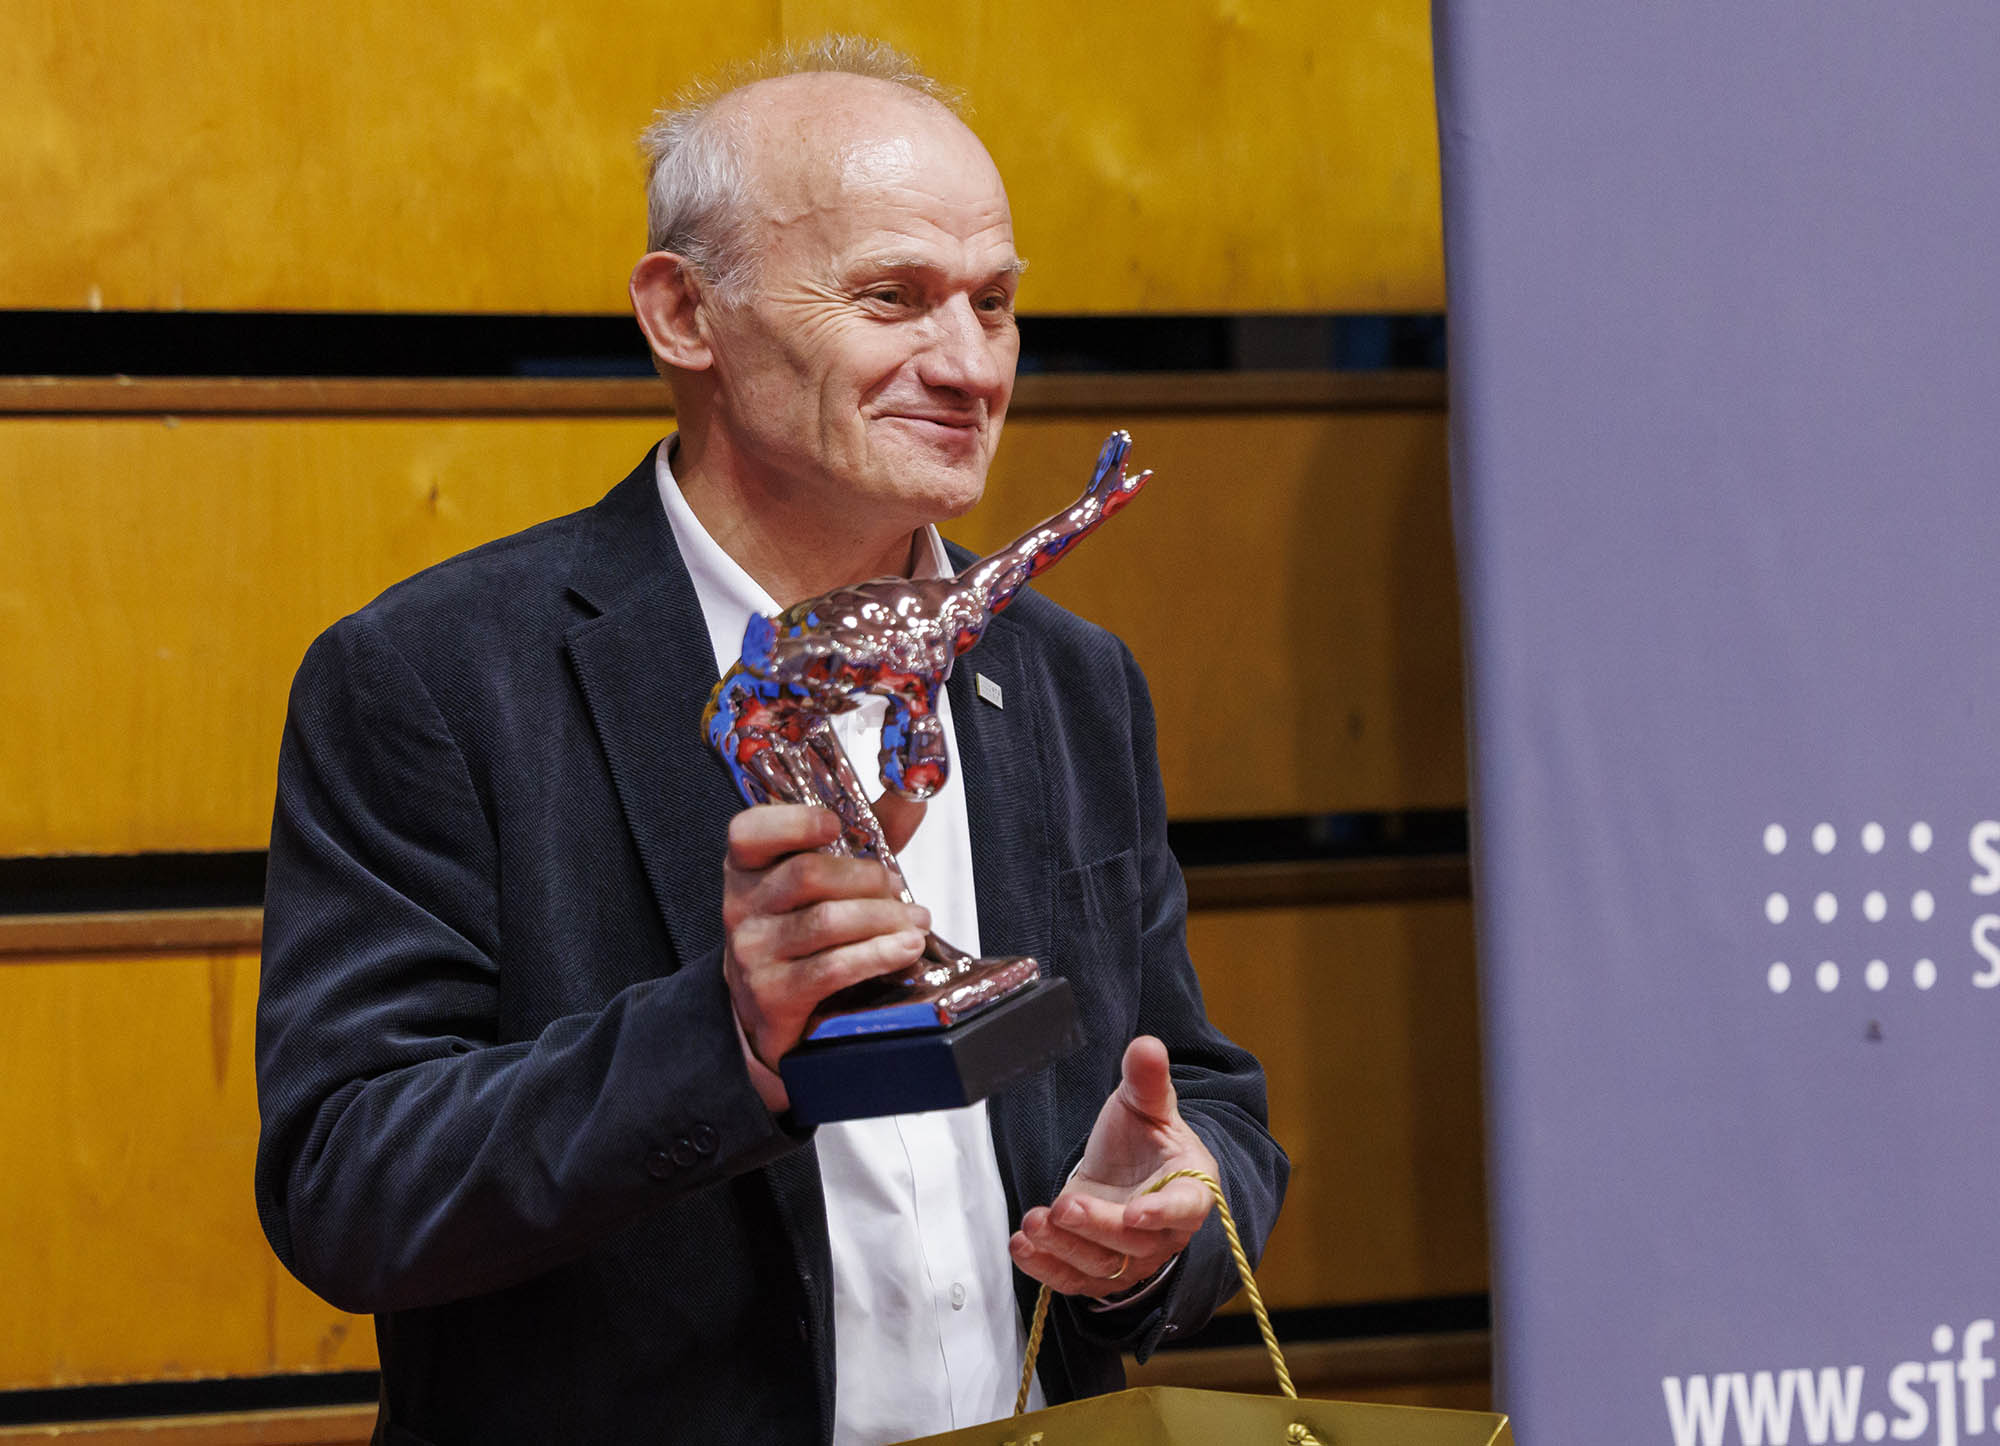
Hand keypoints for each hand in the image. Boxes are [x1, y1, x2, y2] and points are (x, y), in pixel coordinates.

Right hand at [722, 803, 929, 1101]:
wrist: (764, 1005)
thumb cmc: (801, 926)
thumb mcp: (826, 875)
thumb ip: (867, 831)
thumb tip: (914, 792)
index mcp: (747, 865)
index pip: (749, 832)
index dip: (794, 823)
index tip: (834, 825)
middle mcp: (740, 904)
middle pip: (808, 875)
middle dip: (868, 879)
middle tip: (900, 889)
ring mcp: (753, 951)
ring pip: (826, 922)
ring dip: (884, 919)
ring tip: (917, 922)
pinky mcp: (773, 994)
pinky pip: (833, 968)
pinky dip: (878, 955)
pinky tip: (906, 948)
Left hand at [1009, 1036, 1219, 1297]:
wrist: (1125, 1169)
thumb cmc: (1143, 1138)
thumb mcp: (1145, 1103)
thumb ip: (1147, 1079)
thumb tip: (1147, 1045)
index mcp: (1190, 1187)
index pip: (1185, 1207)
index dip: (1163, 1212)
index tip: (1136, 1211)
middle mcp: (1165, 1232)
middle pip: (1135, 1242)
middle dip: (1096, 1226)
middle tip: (1064, 1205)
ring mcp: (1133, 1258)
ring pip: (1104, 1266)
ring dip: (1064, 1247)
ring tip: (1033, 1222)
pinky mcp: (1100, 1272)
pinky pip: (1076, 1281)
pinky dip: (1046, 1269)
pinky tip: (1022, 1246)